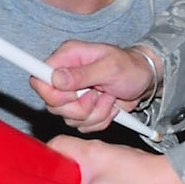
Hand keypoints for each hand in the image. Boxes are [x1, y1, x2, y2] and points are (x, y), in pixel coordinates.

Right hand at [31, 40, 152, 132]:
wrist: (145, 80)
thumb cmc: (130, 67)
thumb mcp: (110, 67)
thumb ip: (82, 73)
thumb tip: (56, 78)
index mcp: (68, 58)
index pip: (39, 77)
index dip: (51, 92)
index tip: (72, 94)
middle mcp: (65, 76)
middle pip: (53, 104)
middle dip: (80, 107)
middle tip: (98, 95)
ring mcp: (72, 95)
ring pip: (68, 118)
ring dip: (94, 113)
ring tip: (109, 98)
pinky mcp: (81, 109)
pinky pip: (81, 125)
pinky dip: (99, 120)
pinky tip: (109, 106)